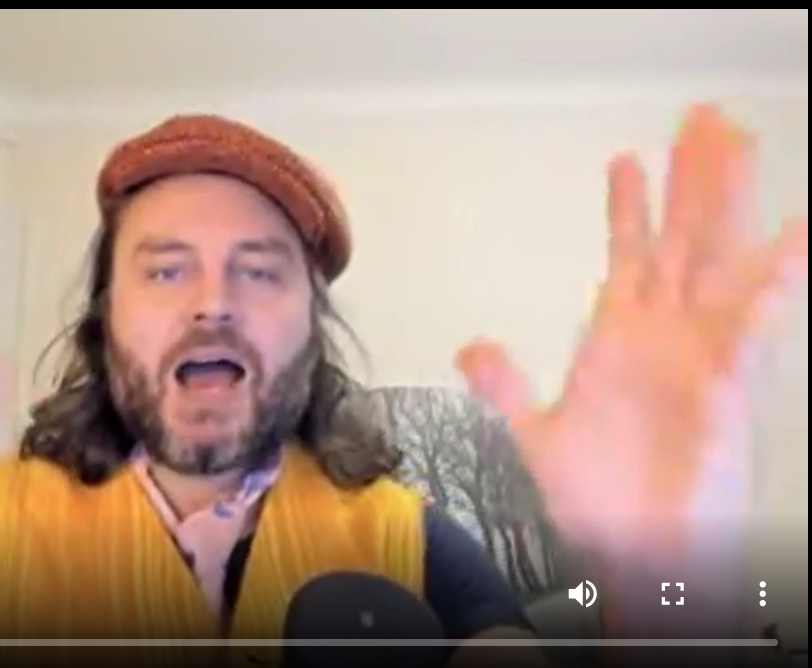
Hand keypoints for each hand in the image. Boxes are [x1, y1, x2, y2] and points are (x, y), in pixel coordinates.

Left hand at [454, 104, 806, 568]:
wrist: (636, 558)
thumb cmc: (598, 503)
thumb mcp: (536, 436)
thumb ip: (506, 387)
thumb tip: (472, 345)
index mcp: (620, 342)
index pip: (628, 257)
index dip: (629, 209)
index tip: (625, 158)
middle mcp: (663, 337)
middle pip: (682, 242)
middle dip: (690, 183)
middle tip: (700, 120)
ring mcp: (697, 355)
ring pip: (716, 262)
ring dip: (726, 204)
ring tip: (736, 143)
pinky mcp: (723, 385)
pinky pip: (752, 324)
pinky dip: (774, 280)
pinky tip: (792, 236)